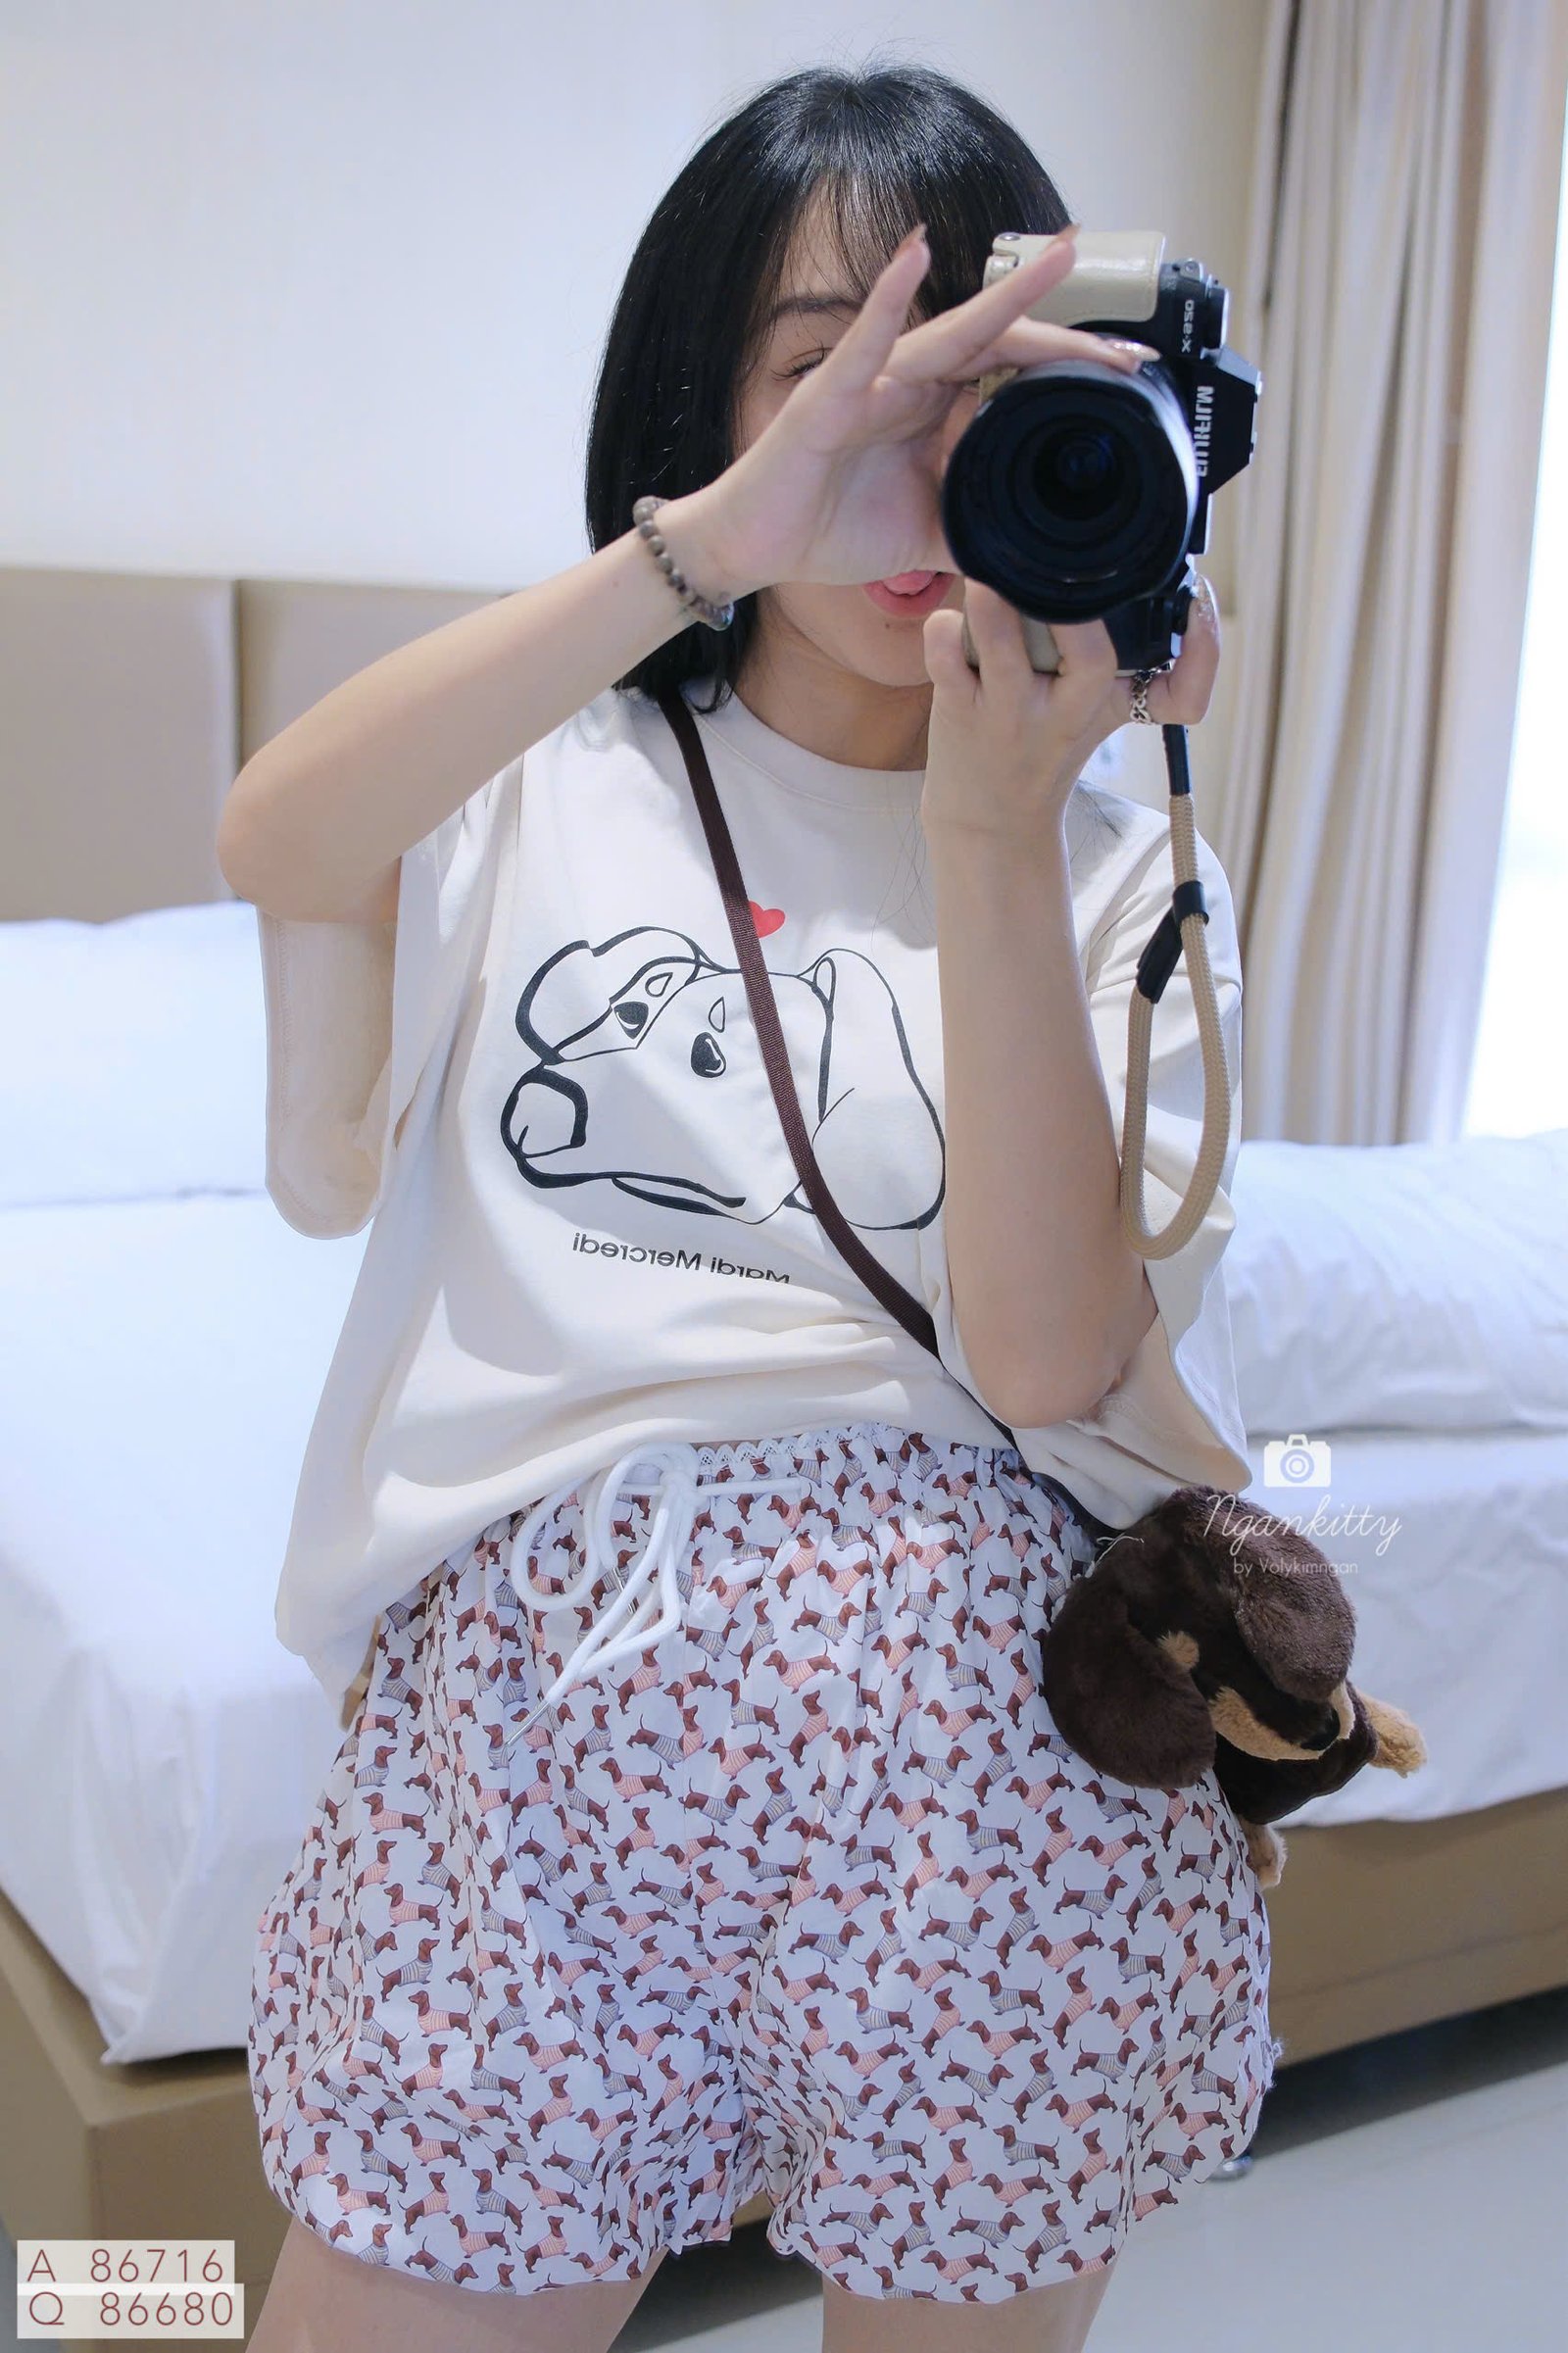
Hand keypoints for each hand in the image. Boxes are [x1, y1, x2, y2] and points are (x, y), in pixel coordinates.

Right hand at [678, 224, 1156, 597]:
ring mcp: (873, 380)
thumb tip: (1039, 553)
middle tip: (1129, 345)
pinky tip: (915, 256)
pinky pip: (863, 340)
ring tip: (1057, 258)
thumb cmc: (829, 529)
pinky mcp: (828, 393)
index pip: (1017, 376)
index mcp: (938, 412)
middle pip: (1003, 345)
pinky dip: (887, 297)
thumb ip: (981, 531)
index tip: (1131, 376)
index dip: (1072, 372)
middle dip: (1066, 341)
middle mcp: (914, 383)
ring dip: (1006, 295)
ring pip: (952, 329)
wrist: (755, 547)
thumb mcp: (930, 537)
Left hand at [919, 576, 1222, 841]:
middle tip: (1063, 572)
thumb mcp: (1101, 710)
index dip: (1205, 650)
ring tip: (990, 577)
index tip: (1203, 601)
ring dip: (994, 608)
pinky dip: (943, 631)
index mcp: (1108, 701)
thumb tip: (1155, 582)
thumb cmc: (1048, 748)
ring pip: (1003, 651)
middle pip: (1092, 661)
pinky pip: (945, 660)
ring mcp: (1010, 712)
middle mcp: (1065, 709)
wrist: (992, 821)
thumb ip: (1126, 658)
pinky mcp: (960, 711)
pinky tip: (950, 621)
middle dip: (1079, 615)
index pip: (1179, 693)